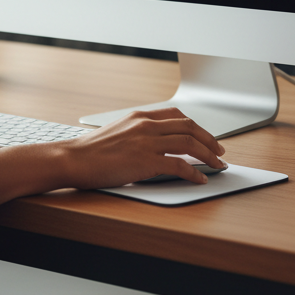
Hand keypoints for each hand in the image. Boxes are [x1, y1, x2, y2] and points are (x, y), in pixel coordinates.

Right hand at [62, 108, 225, 188]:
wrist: (74, 159)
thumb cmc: (91, 150)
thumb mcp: (117, 132)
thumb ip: (137, 133)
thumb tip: (156, 145)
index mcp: (139, 116)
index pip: (176, 115)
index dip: (196, 127)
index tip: (205, 136)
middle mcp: (145, 125)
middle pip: (189, 127)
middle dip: (209, 139)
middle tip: (219, 151)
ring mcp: (146, 142)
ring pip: (189, 143)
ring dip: (208, 155)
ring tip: (217, 165)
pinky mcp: (146, 161)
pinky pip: (180, 165)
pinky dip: (194, 173)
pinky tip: (200, 179)